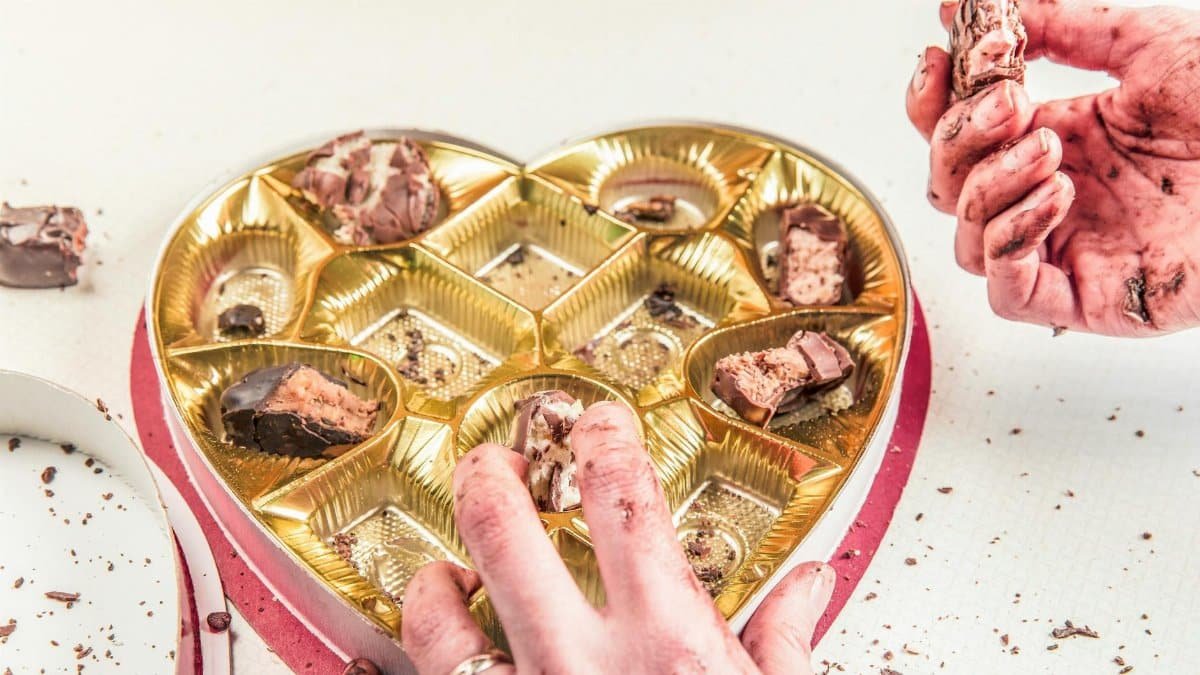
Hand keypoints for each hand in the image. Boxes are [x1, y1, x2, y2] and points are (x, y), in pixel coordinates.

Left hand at [401, 402, 834, 673]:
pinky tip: (361, 669)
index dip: (602, 439)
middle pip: (503, 533)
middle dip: (488, 480)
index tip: (595, 423)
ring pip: (436, 625)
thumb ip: (787, 643)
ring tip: (440, 576)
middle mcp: (578, 668)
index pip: (621, 497)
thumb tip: (812, 584)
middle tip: (488, 466)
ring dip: (431, 589)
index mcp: (664, 641)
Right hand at [907, 0, 1199, 335]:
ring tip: (1050, 150)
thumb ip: (1055, 23)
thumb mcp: (1142, 42)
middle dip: (962, 139)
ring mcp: (1067, 250)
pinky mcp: (1087, 299)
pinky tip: (1057, 196)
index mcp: (1058, 138)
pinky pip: (1007, 292)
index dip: (932, 105)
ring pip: (967, 241)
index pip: (956, 136)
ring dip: (989, 188)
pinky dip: (1011, 241)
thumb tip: (966, 8)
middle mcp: (1052, 196)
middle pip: (948, 187)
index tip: (939, 62)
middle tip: (1013, 101)